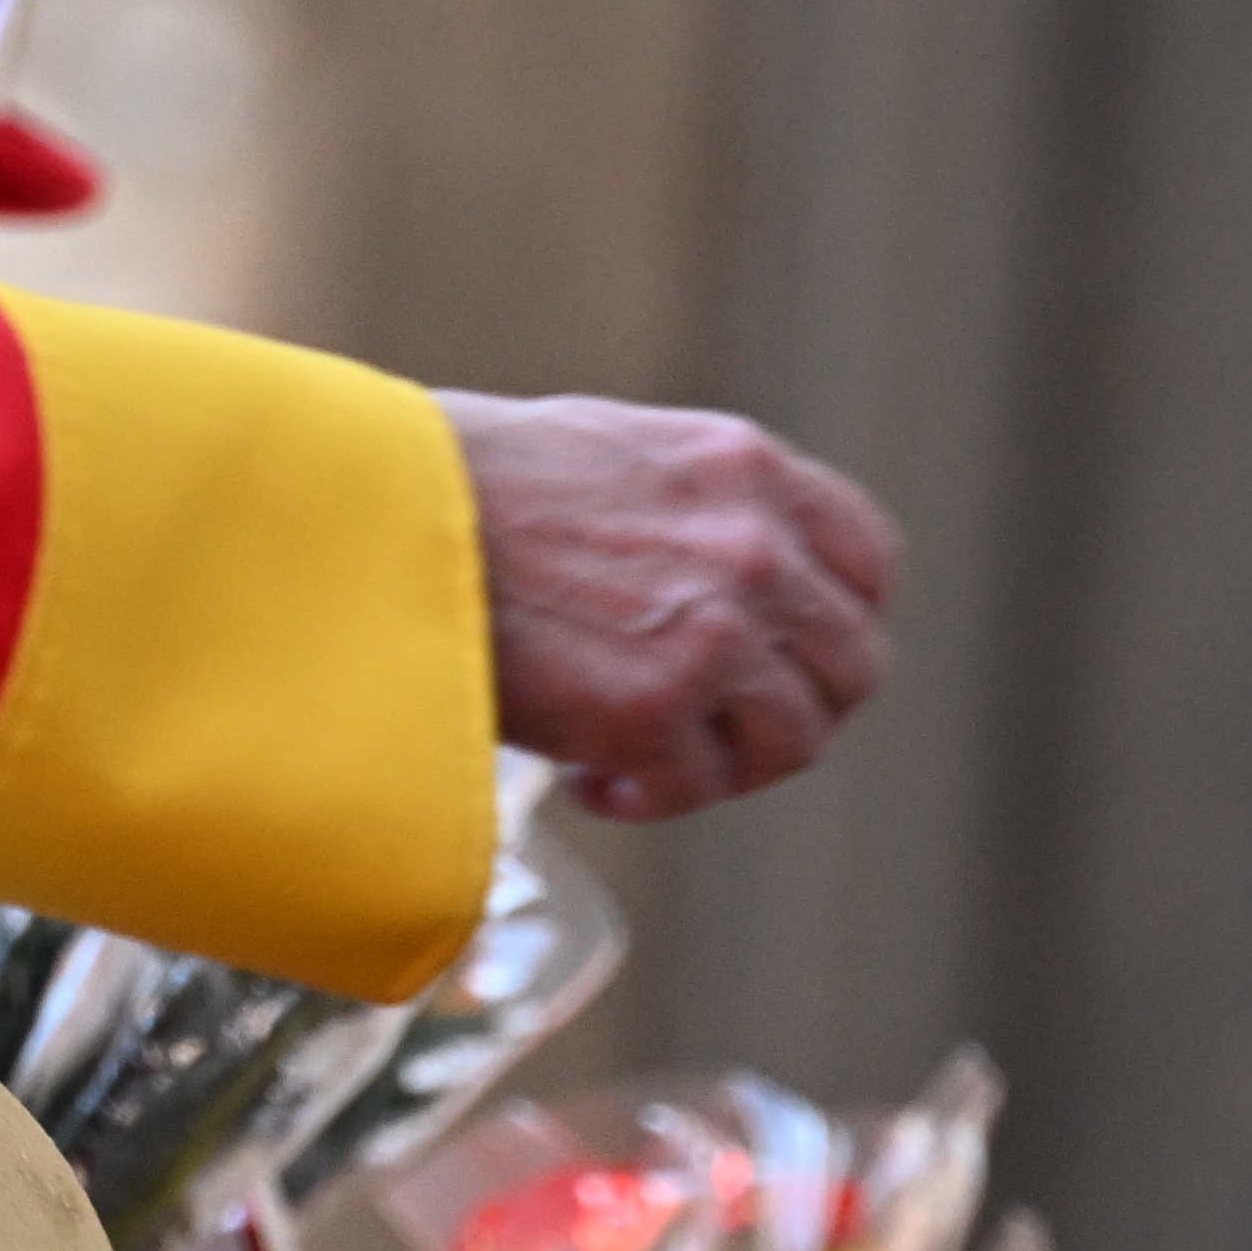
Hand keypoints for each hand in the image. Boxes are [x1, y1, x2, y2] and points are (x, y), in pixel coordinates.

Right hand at [450, 392, 891, 819]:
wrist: (383, 519)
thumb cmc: (464, 482)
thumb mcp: (615, 452)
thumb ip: (698, 507)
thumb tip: (730, 578)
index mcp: (745, 467)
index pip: (868, 560)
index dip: (839, 622)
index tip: (791, 657)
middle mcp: (754, 545)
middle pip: (852, 666)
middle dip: (791, 710)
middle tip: (714, 728)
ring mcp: (716, 630)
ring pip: (795, 740)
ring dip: (727, 764)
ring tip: (642, 757)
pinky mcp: (658, 708)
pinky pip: (698, 787)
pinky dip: (650, 798)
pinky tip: (587, 777)